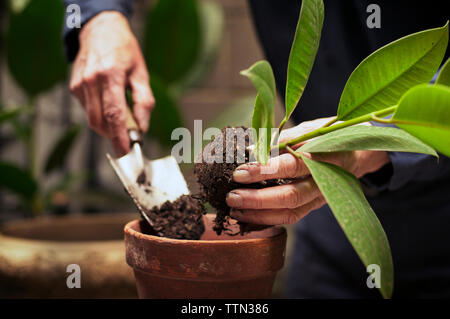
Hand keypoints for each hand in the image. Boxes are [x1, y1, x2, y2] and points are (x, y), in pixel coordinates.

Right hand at [69, 11, 153, 155]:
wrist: (100, 31)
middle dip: (114, 136)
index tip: (126, 151)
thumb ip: (143, 102)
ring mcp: (79, 84)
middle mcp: (91, 80)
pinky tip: (109, 105)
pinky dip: (100, 115)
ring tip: (122, 119)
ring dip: (107, 127)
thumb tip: (142, 127)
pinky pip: (88, 110)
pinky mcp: (74, 88)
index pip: (114, 113)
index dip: (119, 136)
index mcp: (111, 74)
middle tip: (128, 139)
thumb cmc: (125, 52)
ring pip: (92, 119)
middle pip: (100, 121)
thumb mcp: (141, 73)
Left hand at [226, 117, 389, 224]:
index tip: (240, 171)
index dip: (264, 170)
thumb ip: (283, 139)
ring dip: (260, 214)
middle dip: (258, 199)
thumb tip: (252, 148)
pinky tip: (249, 217)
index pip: (292, 166)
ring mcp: (320, 197)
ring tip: (234, 210)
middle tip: (232, 196)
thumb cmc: (330, 137)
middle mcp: (323, 182)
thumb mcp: (311, 129)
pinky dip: (269, 219)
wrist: (359, 153)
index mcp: (322, 157)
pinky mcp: (314, 206)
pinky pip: (292, 217)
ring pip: (291, 212)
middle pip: (290, 196)